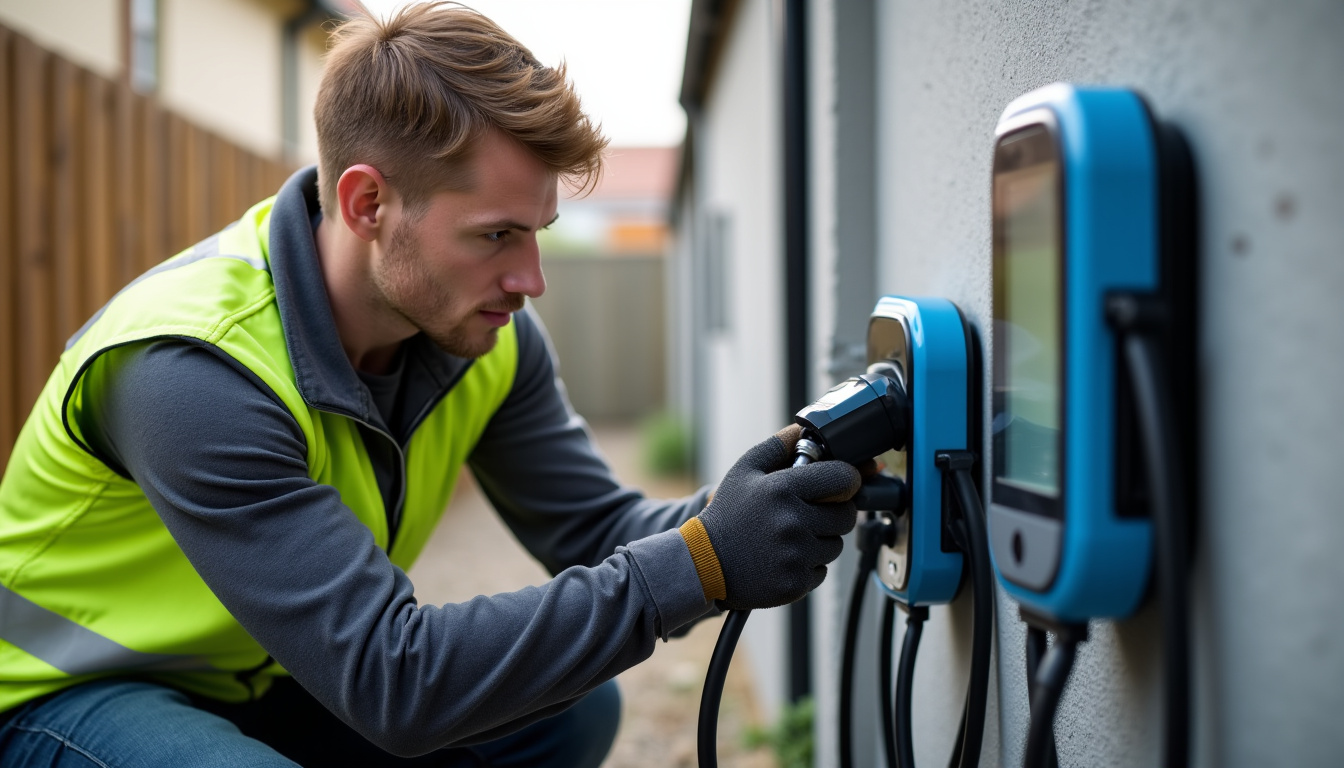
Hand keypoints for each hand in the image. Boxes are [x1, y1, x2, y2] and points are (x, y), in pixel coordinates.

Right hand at [696, 425, 861, 609]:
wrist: (703, 562)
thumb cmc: (728, 513)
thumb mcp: (745, 469)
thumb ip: (780, 445)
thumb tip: (807, 428)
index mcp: (782, 489)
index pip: (844, 479)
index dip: (847, 481)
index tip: (839, 485)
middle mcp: (792, 522)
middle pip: (846, 515)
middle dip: (834, 512)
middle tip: (809, 513)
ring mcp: (795, 555)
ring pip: (835, 544)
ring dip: (820, 540)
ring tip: (789, 537)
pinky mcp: (795, 583)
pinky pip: (822, 570)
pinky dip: (808, 565)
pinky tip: (783, 558)